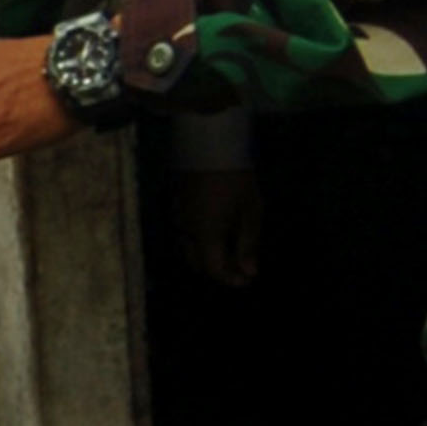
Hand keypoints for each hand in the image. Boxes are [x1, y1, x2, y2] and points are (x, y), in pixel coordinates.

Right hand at [175, 168, 261, 287]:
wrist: (210, 145)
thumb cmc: (236, 179)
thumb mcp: (250, 212)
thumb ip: (249, 245)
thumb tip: (250, 272)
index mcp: (205, 236)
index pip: (214, 270)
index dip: (231, 279)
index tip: (247, 280)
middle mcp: (186, 232)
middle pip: (197, 264)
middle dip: (217, 270)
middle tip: (239, 266)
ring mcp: (178, 218)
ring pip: (188, 249)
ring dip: (207, 255)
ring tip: (230, 248)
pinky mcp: (176, 206)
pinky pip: (185, 233)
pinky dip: (200, 240)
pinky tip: (217, 231)